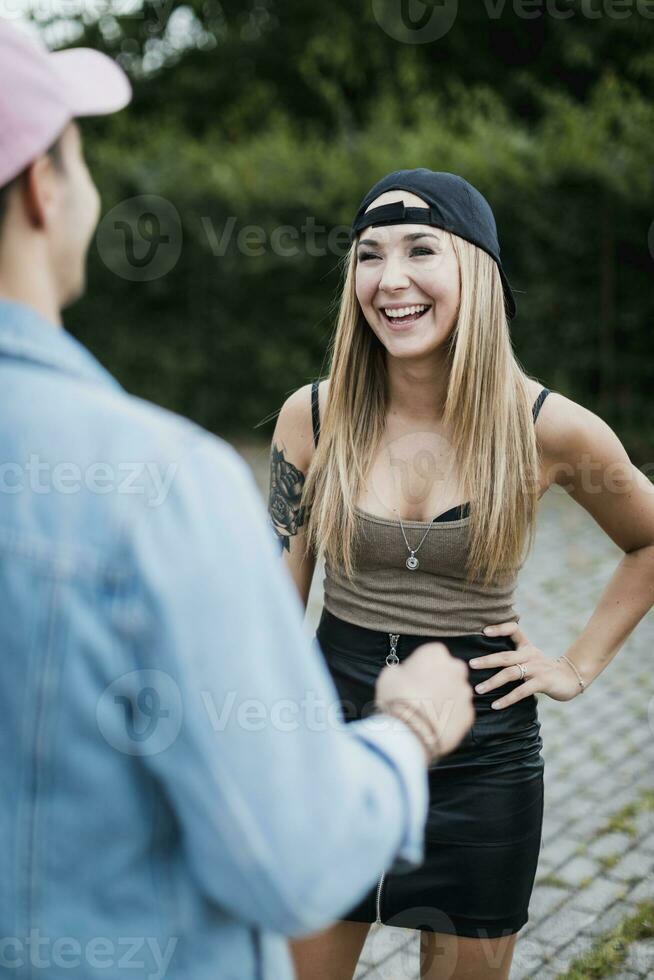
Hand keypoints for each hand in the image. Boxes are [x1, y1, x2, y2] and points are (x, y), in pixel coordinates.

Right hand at [375, 642, 474, 758]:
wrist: (411, 733)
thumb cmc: (397, 699)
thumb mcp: (389, 676)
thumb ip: (401, 670)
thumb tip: (402, 674)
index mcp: (436, 653)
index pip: (432, 654)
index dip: (421, 666)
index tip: (412, 677)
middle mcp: (456, 668)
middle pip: (448, 671)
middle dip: (438, 680)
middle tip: (421, 694)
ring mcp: (465, 692)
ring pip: (455, 692)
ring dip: (445, 698)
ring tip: (427, 712)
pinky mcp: (469, 713)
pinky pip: (459, 712)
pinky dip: (450, 716)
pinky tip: (435, 724)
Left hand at [469, 621, 582, 708]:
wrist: (572, 679)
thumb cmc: (545, 670)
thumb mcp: (530, 657)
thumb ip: (514, 657)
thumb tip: (485, 660)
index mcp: (527, 646)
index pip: (514, 629)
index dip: (499, 628)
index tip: (483, 631)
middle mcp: (530, 655)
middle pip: (505, 655)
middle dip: (486, 660)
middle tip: (470, 665)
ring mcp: (537, 668)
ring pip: (510, 673)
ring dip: (492, 682)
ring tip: (478, 689)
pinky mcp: (543, 682)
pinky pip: (521, 691)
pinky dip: (507, 699)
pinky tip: (496, 705)